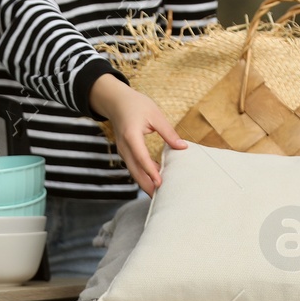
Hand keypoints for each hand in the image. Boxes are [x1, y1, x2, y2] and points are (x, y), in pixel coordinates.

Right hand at [90, 74, 185, 193]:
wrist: (116, 101)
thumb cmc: (136, 105)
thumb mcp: (155, 114)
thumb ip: (168, 132)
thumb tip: (183, 147)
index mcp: (131, 135)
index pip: (141, 157)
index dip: (150, 171)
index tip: (160, 183)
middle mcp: (124, 147)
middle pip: (135, 171)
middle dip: (147, 186)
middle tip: (161, 199)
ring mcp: (123, 151)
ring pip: (134, 172)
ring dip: (146, 183)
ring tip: (160, 195)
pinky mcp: (125, 153)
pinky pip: (134, 167)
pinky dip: (143, 175)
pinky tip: (156, 180)